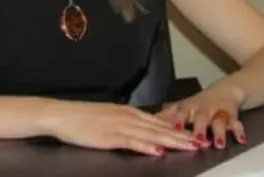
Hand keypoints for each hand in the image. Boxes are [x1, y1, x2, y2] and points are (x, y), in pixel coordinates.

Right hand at [41, 101, 200, 155]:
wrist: (61, 114)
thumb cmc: (81, 118)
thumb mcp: (108, 117)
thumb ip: (125, 122)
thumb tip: (141, 130)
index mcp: (128, 112)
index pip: (159, 122)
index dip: (178, 129)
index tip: (194, 134)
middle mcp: (128, 117)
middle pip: (160, 128)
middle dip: (182, 136)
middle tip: (201, 142)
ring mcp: (120, 126)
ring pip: (152, 134)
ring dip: (172, 141)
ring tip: (190, 146)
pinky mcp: (109, 137)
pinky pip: (132, 142)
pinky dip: (147, 147)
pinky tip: (158, 152)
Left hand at [157, 84, 245, 149]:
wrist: (225, 90)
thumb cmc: (199, 103)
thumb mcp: (182, 106)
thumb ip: (166, 115)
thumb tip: (145, 121)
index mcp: (188, 106)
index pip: (180, 112)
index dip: (176, 120)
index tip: (173, 128)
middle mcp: (203, 109)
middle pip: (200, 117)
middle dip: (199, 128)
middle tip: (197, 139)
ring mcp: (218, 112)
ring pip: (219, 122)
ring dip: (219, 133)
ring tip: (218, 144)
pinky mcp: (232, 116)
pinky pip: (237, 123)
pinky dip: (239, 131)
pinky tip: (240, 140)